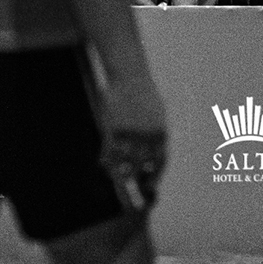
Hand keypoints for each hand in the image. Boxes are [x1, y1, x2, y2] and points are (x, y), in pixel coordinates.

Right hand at [98, 78, 167, 210]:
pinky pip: (110, 150)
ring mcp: (131, 132)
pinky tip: (102, 163)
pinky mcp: (115, 127)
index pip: (160, 160)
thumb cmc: (143, 94)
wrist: (131, 75)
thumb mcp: (156, 112)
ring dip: (118, 172)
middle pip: (142, 165)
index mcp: (160, 132)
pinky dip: (106, 159)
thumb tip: (156, 148)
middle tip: (130, 188)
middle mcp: (147, 135)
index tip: (150, 186)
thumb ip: (157, 131)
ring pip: (124, 161)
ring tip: (114, 178)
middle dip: (136, 179)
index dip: (155, 175)